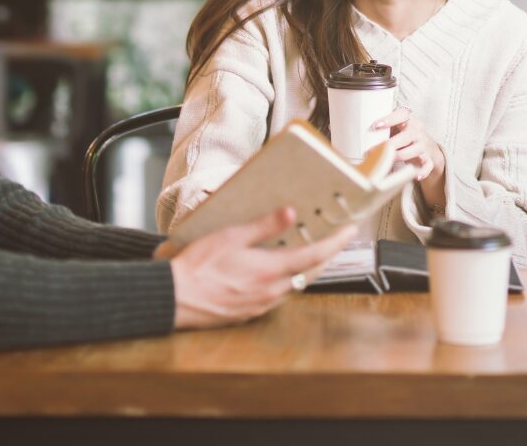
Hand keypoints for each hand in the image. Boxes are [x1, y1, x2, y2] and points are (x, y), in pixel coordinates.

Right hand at [168, 208, 355, 329]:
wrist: (175, 298)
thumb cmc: (199, 267)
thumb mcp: (231, 237)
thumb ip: (264, 226)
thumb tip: (291, 214)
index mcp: (271, 271)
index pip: (316, 256)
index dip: (336, 242)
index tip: (351, 230)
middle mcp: (272, 291)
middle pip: (311, 273)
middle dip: (327, 256)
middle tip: (336, 240)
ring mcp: (262, 305)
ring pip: (296, 286)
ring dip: (307, 269)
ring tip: (311, 252)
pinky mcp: (250, 312)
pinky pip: (279, 296)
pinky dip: (288, 282)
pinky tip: (279, 273)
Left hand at [379, 107, 447, 211]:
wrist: (428, 147)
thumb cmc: (404, 136)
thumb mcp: (397, 128)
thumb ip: (384, 129)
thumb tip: (357, 136)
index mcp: (409, 120)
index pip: (402, 114)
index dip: (389, 119)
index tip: (375, 125)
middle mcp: (418, 131)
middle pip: (406, 136)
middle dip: (389, 145)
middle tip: (372, 151)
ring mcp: (424, 145)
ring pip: (415, 150)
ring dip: (400, 156)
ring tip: (386, 162)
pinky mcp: (429, 158)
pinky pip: (427, 165)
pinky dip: (423, 171)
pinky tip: (415, 176)